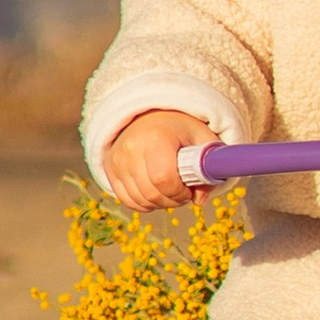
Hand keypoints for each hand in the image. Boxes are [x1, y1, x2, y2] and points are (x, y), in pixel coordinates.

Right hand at [104, 107, 219, 210]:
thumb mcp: (201, 138)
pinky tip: (155, 192)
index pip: (164, 179)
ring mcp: (118, 159)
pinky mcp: (110, 168)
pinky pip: (127, 200)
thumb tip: (200, 200)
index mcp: (157, 137)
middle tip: (182, 192)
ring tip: (169, 190)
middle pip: (152, 193)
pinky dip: (144, 203)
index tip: (189, 190)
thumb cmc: (179, 128)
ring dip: (159, 203)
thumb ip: (208, 168)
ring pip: (140, 200)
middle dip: (172, 200)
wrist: (149, 115)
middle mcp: (132, 148)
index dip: (180, 192)